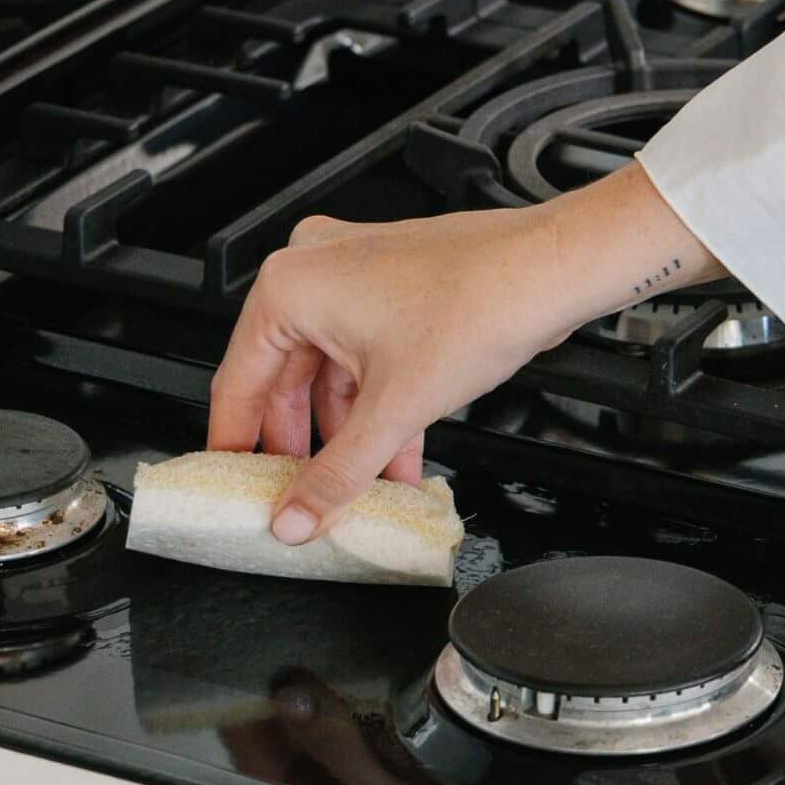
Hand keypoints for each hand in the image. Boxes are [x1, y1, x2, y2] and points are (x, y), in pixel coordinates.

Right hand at [207, 164, 722, 544]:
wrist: (550, 271)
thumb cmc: (480, 301)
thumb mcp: (394, 409)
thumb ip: (337, 473)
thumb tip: (297, 513)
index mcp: (291, 287)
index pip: (239, 383)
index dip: (236, 445)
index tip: (234, 485)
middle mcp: (316, 271)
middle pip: (285, 380)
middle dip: (303, 448)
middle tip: (299, 499)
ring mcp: (356, 275)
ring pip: (331, 373)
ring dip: (348, 435)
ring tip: (357, 488)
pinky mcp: (393, 287)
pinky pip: (365, 357)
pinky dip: (375, 407)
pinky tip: (394, 456)